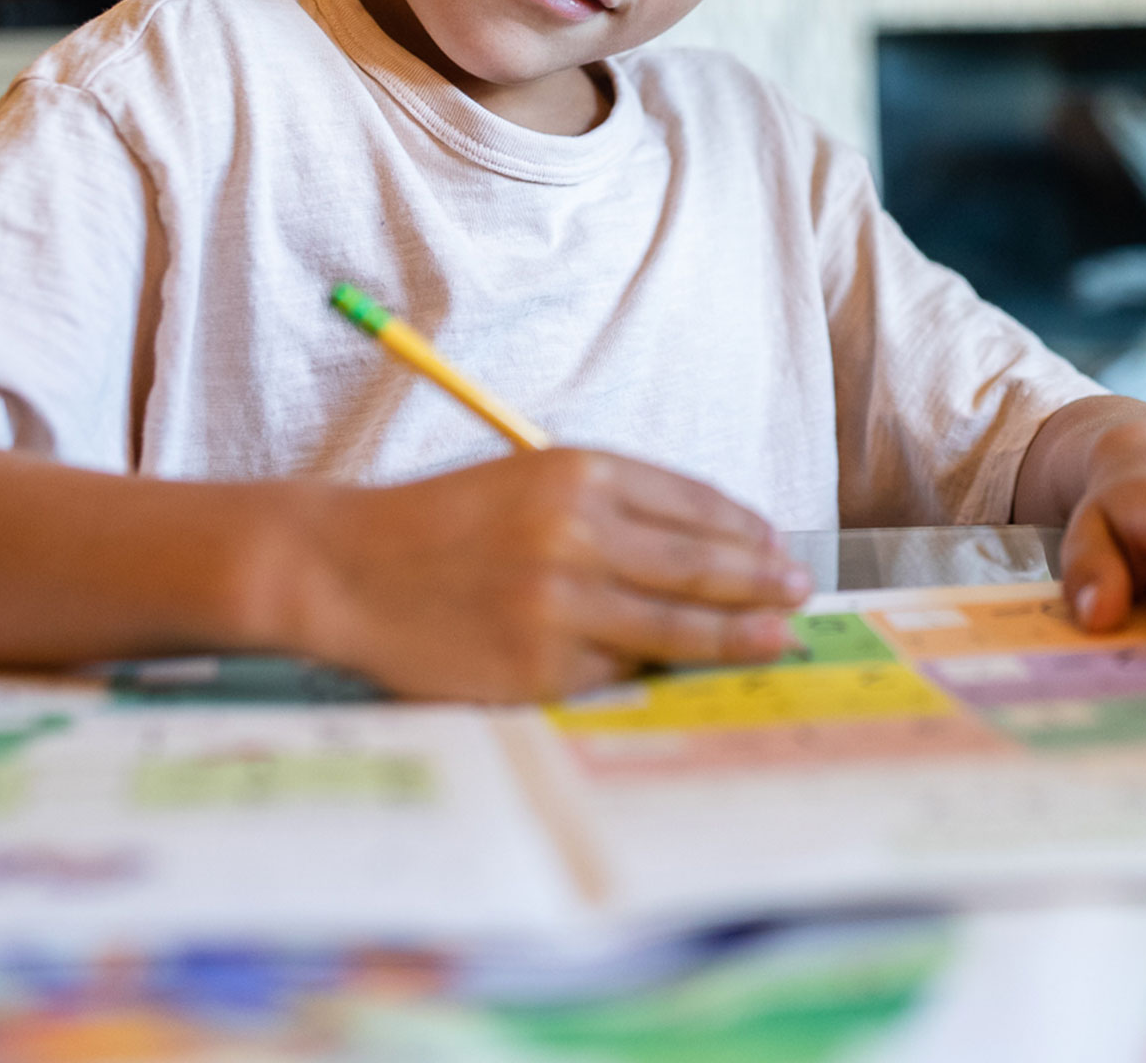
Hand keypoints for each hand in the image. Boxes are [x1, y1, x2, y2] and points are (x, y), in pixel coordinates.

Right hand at [284, 449, 807, 700]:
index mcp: (578, 473)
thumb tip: (706, 549)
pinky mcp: (541, 667)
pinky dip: (656, 671)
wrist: (347, 570)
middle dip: (758, 582)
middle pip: (699, 565)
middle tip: (798, 592)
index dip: (743, 530)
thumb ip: (611, 507)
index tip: (774, 547)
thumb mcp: (528, 483)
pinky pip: (619, 671)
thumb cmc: (442, 525)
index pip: (692, 502)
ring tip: (779, 634)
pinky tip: (691, 673)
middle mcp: (577, 534)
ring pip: (676, 625)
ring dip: (738, 633)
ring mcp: (561, 605)